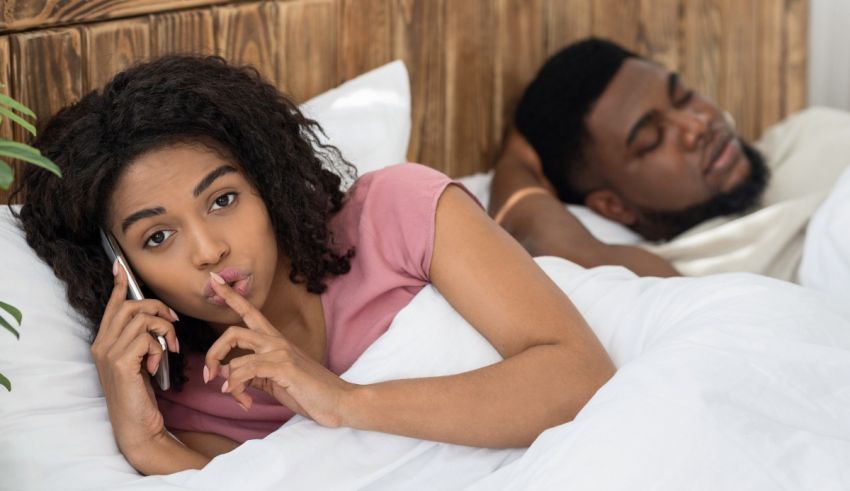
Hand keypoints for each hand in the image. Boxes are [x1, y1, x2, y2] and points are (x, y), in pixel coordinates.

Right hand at [91, 260, 179, 454]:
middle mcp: (102, 344)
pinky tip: (158, 365)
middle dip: (158, 308)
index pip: (112, 306)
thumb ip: (141, 339)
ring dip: (165, 330)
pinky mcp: (120, 363)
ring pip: (142, 319)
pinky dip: (160, 348)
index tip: (121, 266)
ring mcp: (109, 353)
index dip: (119, 285)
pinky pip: (148, 338)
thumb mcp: (141, 360)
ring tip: (172, 347)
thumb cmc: (141, 394)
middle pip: (131, 306)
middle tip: (174, 324)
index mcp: (104, 342)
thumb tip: (157, 317)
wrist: (137, 426)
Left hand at [204, 272, 356, 427]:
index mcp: (275, 341)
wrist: (340, 402)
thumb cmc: (310, 391)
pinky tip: (243, 400)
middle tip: (207, 376)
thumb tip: (225, 373)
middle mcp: (277, 341)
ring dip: (229, 384)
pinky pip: (246, 372)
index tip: (214, 280)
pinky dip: (237, 387)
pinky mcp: (283, 367)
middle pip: (232, 333)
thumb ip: (251, 373)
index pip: (249, 312)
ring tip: (237, 398)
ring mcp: (281, 352)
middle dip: (212, 354)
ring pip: (235, 360)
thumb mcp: (274, 380)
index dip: (230, 296)